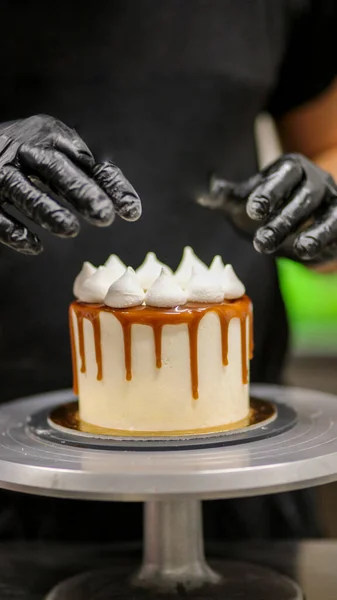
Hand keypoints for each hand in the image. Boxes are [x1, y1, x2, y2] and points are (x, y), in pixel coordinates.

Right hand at [0, 114, 140, 254]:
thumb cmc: (28, 155)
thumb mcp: (57, 152)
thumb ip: (88, 173)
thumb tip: (126, 204)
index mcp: (49, 136)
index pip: (86, 160)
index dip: (110, 184)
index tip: (132, 211)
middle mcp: (24, 149)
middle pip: (54, 167)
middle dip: (80, 190)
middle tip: (104, 215)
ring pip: (22, 190)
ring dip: (47, 210)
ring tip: (70, 230)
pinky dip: (14, 230)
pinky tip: (34, 246)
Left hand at [198, 153, 336, 265]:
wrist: (295, 230)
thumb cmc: (267, 210)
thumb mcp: (244, 204)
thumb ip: (227, 198)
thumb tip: (203, 194)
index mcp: (289, 168)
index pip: (284, 175)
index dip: (270, 192)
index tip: (252, 211)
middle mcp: (315, 180)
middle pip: (305, 196)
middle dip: (283, 220)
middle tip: (260, 243)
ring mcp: (332, 199)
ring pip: (327, 213)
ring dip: (310, 233)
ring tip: (296, 251)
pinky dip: (323, 239)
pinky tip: (307, 253)